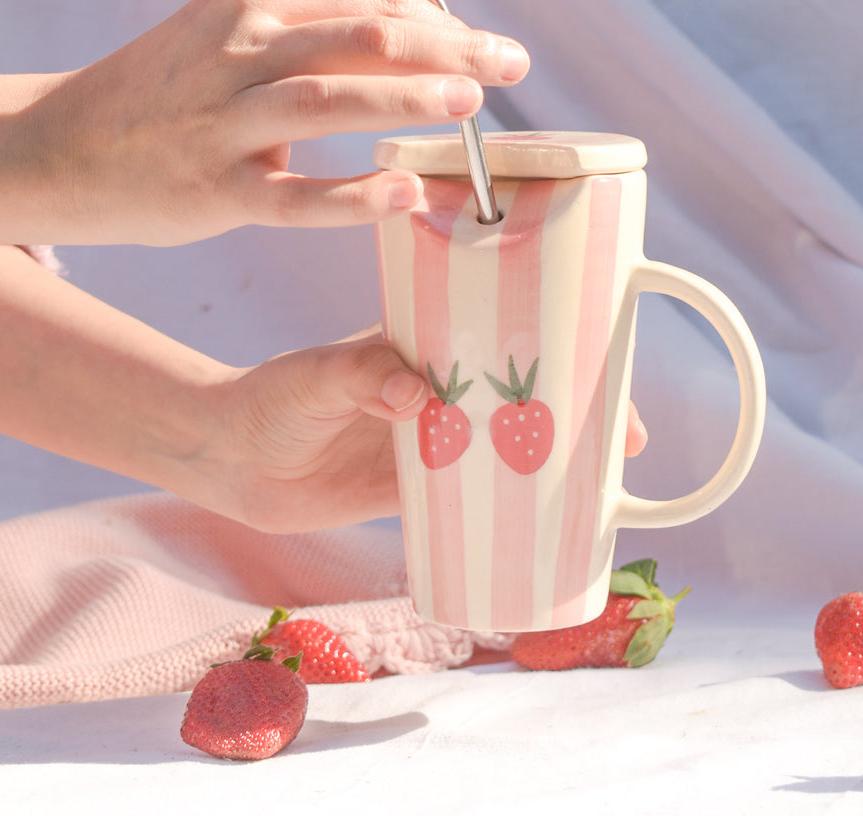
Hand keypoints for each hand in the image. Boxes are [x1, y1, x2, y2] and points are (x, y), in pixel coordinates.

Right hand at [0, 0, 529, 245]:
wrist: (68, 146)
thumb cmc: (175, 91)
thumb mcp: (237, 38)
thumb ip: (321, 38)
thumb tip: (426, 48)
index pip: (366, 1)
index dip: (439, 22)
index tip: (485, 46)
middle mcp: (239, 49)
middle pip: (361, 38)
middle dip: (447, 47)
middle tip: (509, 64)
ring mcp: (223, 121)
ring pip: (329, 100)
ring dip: (407, 98)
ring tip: (471, 103)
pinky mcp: (215, 190)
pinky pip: (294, 198)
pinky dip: (352, 197)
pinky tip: (404, 197)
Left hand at [194, 330, 649, 534]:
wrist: (234, 459)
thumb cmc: (272, 400)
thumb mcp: (316, 379)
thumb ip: (361, 377)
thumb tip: (416, 395)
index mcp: (427, 346)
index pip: (508, 337)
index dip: (563, 350)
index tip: (609, 369)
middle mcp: (442, 389)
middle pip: (527, 395)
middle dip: (581, 412)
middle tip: (629, 443)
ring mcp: (435, 439)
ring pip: (511, 447)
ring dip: (555, 462)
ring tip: (604, 487)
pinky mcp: (419, 487)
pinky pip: (479, 496)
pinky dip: (514, 506)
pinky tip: (546, 526)